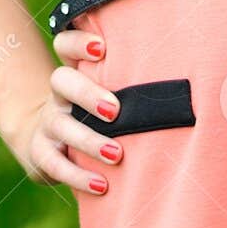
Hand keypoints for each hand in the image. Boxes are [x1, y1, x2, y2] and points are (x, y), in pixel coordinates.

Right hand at [5, 28, 124, 193]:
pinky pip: (54, 163)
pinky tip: (101, 185)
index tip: (102, 47)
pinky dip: (78, 176)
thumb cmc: (93, 113)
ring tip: (117, 154)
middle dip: (88, 94)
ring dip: (89, 140)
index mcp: (74, 71)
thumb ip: (131, 83)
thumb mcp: (105, 93)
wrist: (45, 140)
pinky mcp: (40, 152)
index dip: (78, 42)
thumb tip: (186, 84)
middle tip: (115, 110)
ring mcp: (47, 122)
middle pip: (61, 80)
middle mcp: (58, 94)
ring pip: (60, 124)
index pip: (65, 44)